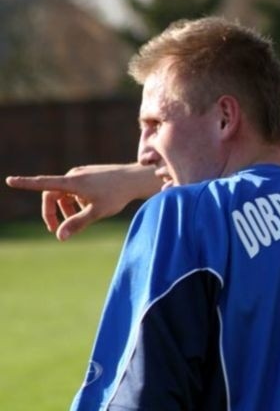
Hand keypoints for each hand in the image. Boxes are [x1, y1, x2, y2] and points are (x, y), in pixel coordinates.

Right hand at [6, 163, 159, 240]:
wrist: (135, 179)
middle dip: (52, 212)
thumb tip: (59, 236)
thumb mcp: (97, 212)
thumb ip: (77, 223)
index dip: (25, 183)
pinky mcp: (89, 175)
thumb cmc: (117, 195)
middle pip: (52, 194)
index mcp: (72, 182)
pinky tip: (91, 207)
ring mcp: (82, 173)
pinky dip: (77, 201)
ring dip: (67, 208)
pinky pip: (76, 189)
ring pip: (65, 193)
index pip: (43, 183)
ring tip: (81, 218)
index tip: (10, 180)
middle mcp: (74, 174)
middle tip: (54, 229)